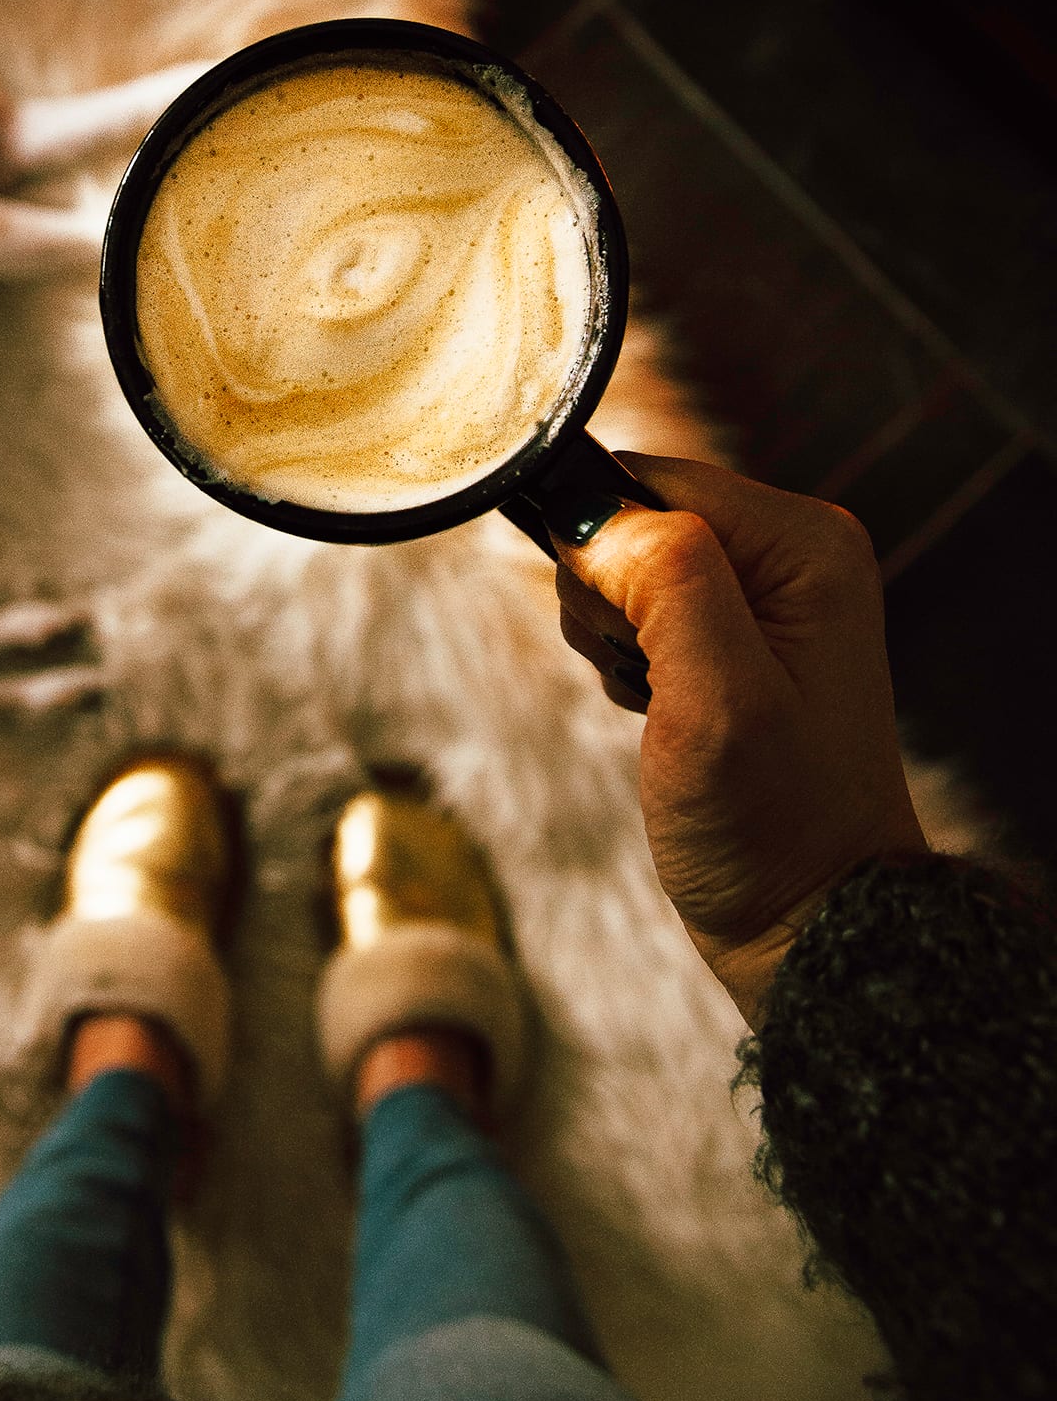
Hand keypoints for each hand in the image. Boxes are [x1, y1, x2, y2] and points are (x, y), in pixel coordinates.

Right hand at [551, 454, 927, 1023]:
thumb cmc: (774, 824)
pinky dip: (626, 666)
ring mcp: (761, 599)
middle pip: (631, 521)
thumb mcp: (716, 699)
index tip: (631, 639)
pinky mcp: (730, 640)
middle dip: (609, 604)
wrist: (806, 920)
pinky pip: (636, 615)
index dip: (606, 551)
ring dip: (612, 641)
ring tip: (662, 708)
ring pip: (620, 570)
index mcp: (804, 543)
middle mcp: (790, 556)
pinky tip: (661, 716)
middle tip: (652, 683)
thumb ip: (667, 582)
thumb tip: (594, 512)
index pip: (649, 480)